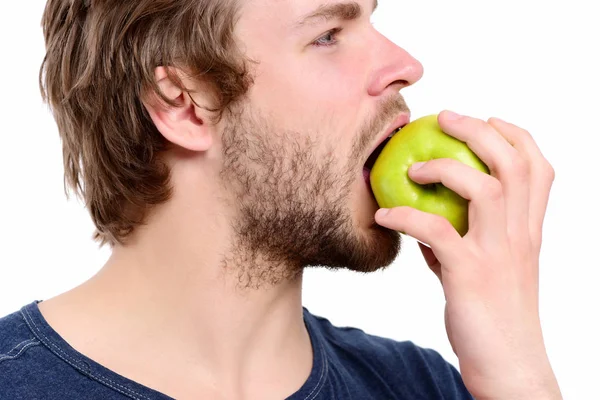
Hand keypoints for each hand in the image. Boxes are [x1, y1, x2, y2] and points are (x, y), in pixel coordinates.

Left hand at [374, 110, 560, 399]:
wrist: (509, 365)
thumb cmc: (494, 315)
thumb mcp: (487, 269)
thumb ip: (462, 239)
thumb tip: (423, 219)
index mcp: (529, 230)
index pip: (538, 168)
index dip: (515, 135)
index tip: (489, 119)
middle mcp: (520, 235)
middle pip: (513, 163)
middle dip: (479, 131)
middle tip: (445, 118)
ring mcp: (498, 253)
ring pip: (485, 188)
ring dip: (446, 167)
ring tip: (415, 168)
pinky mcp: (471, 275)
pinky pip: (435, 232)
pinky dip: (405, 217)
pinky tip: (384, 216)